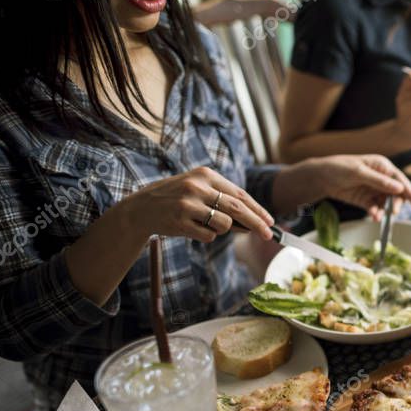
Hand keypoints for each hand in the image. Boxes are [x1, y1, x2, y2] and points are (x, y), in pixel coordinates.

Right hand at [120, 166, 273, 242]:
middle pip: (237, 208)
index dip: (257, 209)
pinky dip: (206, 236)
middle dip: (256, 223)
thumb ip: (223, 201)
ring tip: (203, 223)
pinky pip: (208, 235)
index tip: (270, 221)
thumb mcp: (198, 190)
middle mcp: (197, 186)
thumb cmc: (175, 199)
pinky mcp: (180, 221)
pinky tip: (191, 228)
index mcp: (205, 174)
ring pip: (224, 224)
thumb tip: (253, 222)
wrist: (139, 209)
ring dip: (222, 230)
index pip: (239, 193)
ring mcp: (188, 204)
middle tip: (269, 235)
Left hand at [312, 155, 410, 219]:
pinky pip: (376, 209)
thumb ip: (379, 181)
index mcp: (383, 167)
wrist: (321, 177)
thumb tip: (400, 188)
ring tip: (377, 217)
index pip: (401, 181)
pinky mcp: (366, 200)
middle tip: (392, 212)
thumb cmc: (339, 167)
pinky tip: (373, 217)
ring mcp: (374, 190)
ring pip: (386, 204)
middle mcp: (381, 179)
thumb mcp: (359, 172)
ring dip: (384, 211)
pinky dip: (376, 213)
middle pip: (397, 194)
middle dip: (395, 204)